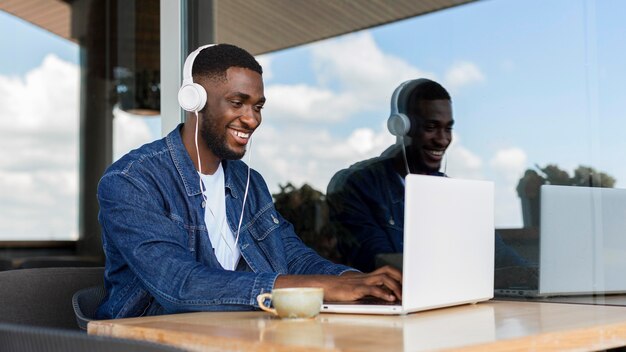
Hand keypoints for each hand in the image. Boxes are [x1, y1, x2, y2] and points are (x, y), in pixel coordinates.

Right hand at [274, 265, 401, 301]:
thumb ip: (368, 290)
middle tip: (409, 289)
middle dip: (400, 278)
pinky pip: (372, 289)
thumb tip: (385, 296)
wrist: (322, 286)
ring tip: (401, 296)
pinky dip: (383, 293)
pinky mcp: (356, 289)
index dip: (398, 274)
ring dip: (395, 286)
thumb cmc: (339, 290)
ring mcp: (361, 282)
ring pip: (383, 278)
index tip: (408, 283)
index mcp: (366, 276)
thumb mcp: (356, 289)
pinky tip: (390, 299)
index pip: (386, 269)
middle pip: (388, 270)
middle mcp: (365, 277)